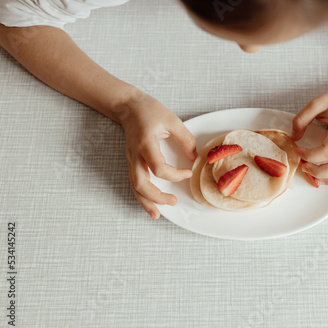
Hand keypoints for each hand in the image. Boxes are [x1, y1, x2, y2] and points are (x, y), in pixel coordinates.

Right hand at [118, 93, 196, 219]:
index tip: (188, 171)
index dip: (175, 174)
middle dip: (157, 197)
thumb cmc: (150, 111)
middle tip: (174, 201)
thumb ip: (185, 139)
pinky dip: (141, 196)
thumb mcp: (172, 120)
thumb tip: (194, 158)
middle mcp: (135, 155)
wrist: (128, 107)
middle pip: (141, 184)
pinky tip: (150, 205)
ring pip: (135, 187)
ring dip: (146, 202)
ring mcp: (131, 160)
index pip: (158, 168)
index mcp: (146, 144)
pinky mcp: (131, 162)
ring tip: (157, 214)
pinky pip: (134, 182)